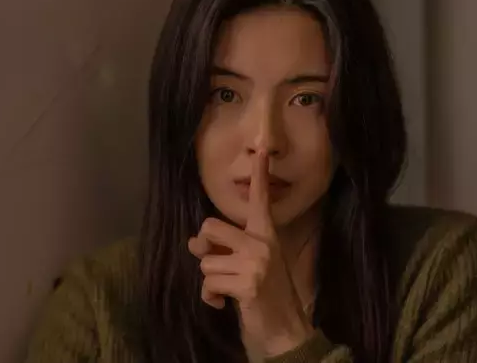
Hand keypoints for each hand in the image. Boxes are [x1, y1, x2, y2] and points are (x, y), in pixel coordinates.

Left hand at [188, 151, 313, 358]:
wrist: (285, 328)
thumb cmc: (267, 293)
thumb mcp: (251, 264)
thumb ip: (227, 248)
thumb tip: (192, 244)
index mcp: (266, 235)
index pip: (260, 200)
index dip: (260, 175)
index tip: (262, 148)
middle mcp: (262, 244)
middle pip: (209, 228)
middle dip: (205, 249)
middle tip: (217, 262)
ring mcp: (256, 263)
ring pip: (205, 261)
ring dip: (210, 280)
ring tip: (226, 289)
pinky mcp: (248, 284)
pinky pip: (208, 283)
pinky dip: (209, 297)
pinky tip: (222, 303)